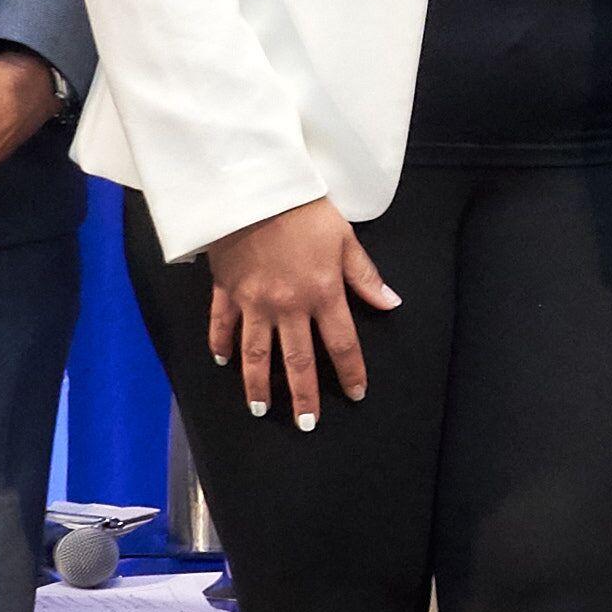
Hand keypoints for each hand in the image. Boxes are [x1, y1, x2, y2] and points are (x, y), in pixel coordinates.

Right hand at [197, 198, 397, 427]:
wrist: (253, 187)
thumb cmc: (304, 208)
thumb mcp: (345, 238)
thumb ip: (365, 276)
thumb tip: (391, 304)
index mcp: (322, 293)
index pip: (341, 343)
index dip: (350, 372)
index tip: (356, 394)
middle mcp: (287, 306)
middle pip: (296, 360)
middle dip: (303, 396)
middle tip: (307, 424)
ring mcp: (253, 301)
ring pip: (254, 353)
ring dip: (257, 384)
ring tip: (261, 409)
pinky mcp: (226, 290)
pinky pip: (221, 325)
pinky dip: (220, 345)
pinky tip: (222, 362)